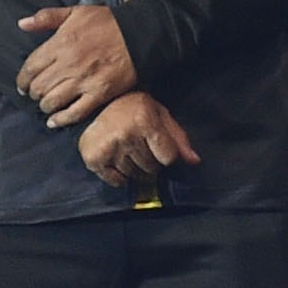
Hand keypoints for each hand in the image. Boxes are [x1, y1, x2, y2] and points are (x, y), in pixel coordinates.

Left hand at [15, 3, 138, 129]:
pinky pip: (74, 113)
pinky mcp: (99, 93)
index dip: (22, 80)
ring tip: (47, 104)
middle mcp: (69, 64)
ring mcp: (84, 81)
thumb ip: (47, 17)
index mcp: (61, 43)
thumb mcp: (76, 12)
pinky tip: (55, 121)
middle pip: (39, 87)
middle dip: (33, 93)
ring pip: (53, 102)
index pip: (30, 68)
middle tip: (36, 94)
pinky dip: (61, 120)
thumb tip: (22, 23)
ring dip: (45, 106)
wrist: (140, 34)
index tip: (23, 84)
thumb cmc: (108, 22)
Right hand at [77, 92, 200, 186]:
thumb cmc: (134, 110)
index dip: (166, 154)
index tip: (158, 144)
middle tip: (142, 147)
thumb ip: (179, 138)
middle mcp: (125, 134)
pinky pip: (117, 181)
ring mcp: (108, 147)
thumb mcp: (161, 115)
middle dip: (151, 162)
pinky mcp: (93, 159)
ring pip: (134, 176)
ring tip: (130, 152)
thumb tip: (194, 161)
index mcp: (144, 121)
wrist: (99, 106)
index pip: (168, 158)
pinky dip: (120, 177)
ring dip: (136, 169)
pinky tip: (118, 160)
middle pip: (151, 168)